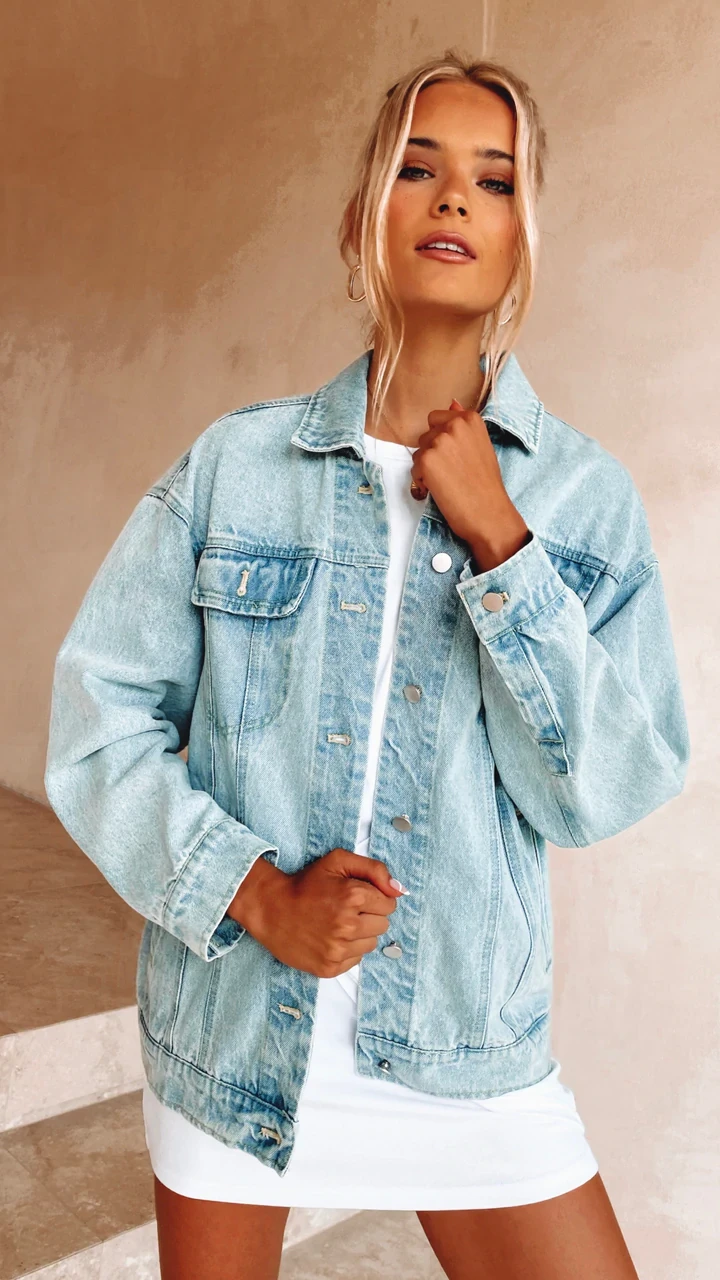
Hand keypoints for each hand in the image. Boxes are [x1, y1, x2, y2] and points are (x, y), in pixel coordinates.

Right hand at [228, 848, 408, 977]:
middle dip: (370, 915)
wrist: (270, 908)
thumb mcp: (338, 861)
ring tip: (337, 924)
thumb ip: (374, 870)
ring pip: (372, 943)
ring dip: (360, 934)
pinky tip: (330, 938)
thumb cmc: (306, 883)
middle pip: (383, 925)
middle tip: (346, 909)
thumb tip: (399, 890)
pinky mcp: (329, 967)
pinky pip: (356, 960)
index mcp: (352, 895)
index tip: (357, 896)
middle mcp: (347, 924)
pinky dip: (348, 950)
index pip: (389, 904)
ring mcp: (338, 948)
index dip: (375, 897)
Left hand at [410, 398, 531, 571]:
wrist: (489, 513)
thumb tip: (451, 402)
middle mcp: (453, 425)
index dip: (442, 439)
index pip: (436, 418)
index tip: (456, 456)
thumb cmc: (486, 484)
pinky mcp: (426, 460)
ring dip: (427, 468)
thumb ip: (462, 424)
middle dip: (433, 453)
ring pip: (418, 452)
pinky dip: (422, 481)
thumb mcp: (480, 445)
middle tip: (453, 472)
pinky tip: (441, 489)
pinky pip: (414, 469)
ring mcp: (439, 441)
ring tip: (449, 481)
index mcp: (469, 418)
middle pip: (425, 436)